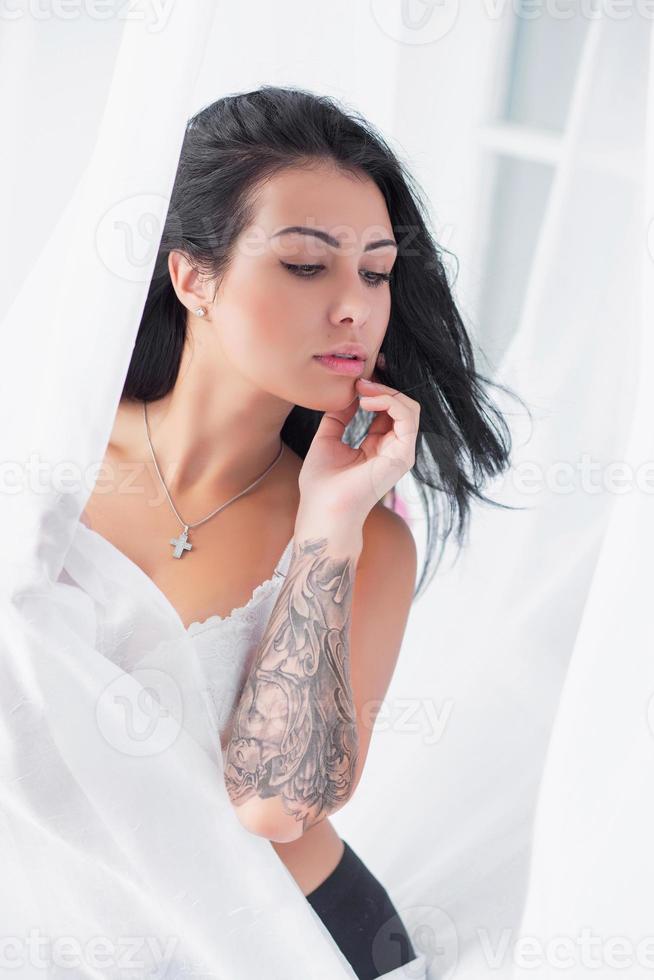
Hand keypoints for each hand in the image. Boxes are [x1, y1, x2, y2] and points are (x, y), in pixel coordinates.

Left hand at [297, 371, 419, 524]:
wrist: (322, 509)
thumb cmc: (321, 484)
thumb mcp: (327, 439)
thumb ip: (339, 416)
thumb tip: (346, 394)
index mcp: (378, 446)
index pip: (388, 409)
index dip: (377, 389)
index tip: (359, 376)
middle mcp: (393, 449)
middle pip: (401, 405)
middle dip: (383, 385)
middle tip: (361, 378)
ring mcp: (401, 453)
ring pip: (409, 408)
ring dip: (385, 392)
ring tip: (361, 390)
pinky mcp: (402, 456)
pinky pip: (408, 417)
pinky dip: (389, 402)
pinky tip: (365, 401)